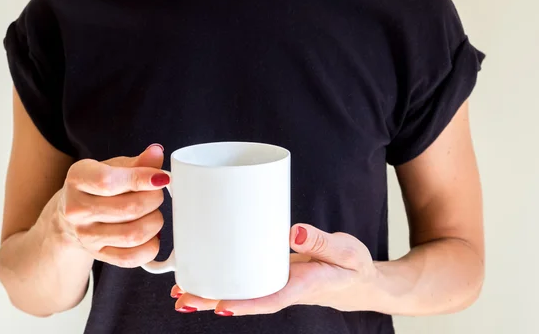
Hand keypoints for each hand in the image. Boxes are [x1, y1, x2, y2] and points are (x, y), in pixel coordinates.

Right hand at [54, 144, 169, 267]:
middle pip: (128, 209)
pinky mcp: (99, 255)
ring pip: (133, 234)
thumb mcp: (114, 166)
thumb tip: (156, 153)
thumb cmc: (99, 186)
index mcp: (78, 179)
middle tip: (157, 194)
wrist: (74, 214)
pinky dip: (151, 246)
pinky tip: (151, 235)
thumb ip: (138, 162)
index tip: (162, 178)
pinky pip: (132, 258)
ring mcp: (86, 236)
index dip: (141, 179)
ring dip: (155, 222)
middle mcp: (77, 209)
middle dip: (154, 200)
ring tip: (153, 213)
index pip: (108, 181)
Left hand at [171, 224, 377, 315]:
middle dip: (212, 300)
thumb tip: (294, 232)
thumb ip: (322, 242)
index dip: (245, 303)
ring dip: (211, 293)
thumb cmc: (353, 267)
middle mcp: (284, 289)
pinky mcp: (272, 274)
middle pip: (244, 299)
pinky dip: (224, 279)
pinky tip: (204, 277)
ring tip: (180, 292)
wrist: (357, 281)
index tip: (220, 305)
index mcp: (303, 287)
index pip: (271, 298)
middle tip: (182, 299)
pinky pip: (245, 280)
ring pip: (240, 291)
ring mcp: (275, 283)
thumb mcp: (347, 251)